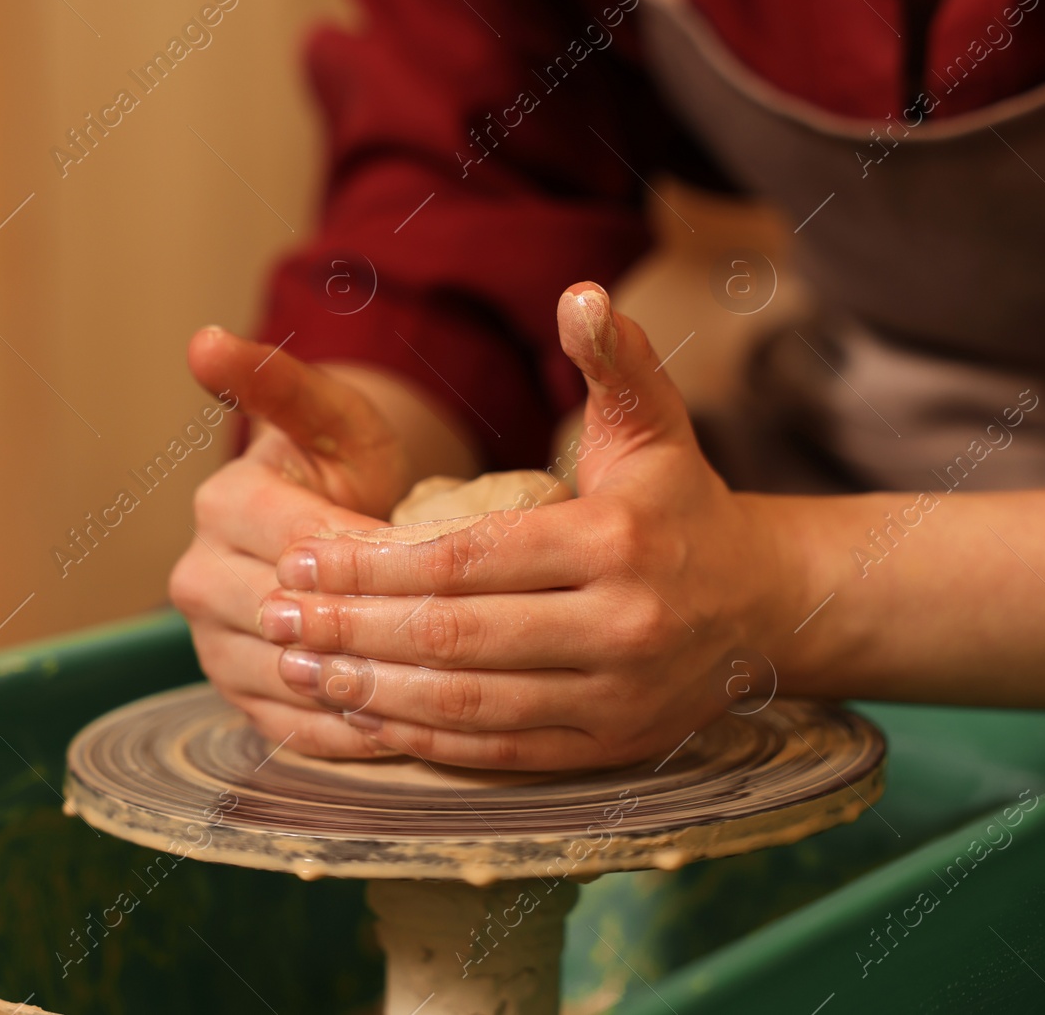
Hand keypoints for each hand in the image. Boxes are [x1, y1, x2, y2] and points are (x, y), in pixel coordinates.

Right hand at [168, 327, 417, 757]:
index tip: (447, 564)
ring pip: (291, 678)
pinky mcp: (237, 697)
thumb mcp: (330, 418)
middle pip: (293, 617)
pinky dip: (350, 733)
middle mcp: (201, 578)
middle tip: (459, 638)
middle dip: (376, 626)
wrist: (332, 525)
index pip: (303, 544)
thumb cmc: (346, 466)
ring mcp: (213, 644)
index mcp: (223, 504)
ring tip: (443, 689)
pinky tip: (411, 726)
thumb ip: (282, 382)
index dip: (378, 559)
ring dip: (366, 687)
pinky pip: (292, 728)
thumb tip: (203, 341)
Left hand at [257, 283, 792, 769]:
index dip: (376, 564)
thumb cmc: (685, 507)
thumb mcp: (657, 426)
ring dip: (375, 691)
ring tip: (303, 670)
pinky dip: (425, 739)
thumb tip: (579, 293)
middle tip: (278, 617)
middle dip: (355, 629)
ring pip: (471, 705)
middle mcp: (621, 626)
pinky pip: (501, 751)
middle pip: (457, 635)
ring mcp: (617, 697)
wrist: (766, 607)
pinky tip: (367, 717)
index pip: (468, 558)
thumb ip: (615, 361)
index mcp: (615, 542)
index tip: (304, 557)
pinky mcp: (610, 747)